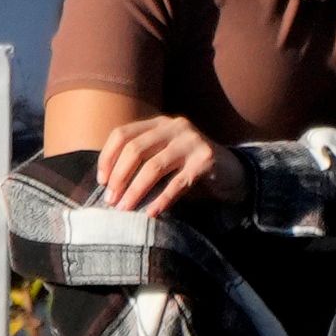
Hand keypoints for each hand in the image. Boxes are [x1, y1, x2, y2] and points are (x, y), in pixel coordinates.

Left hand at [93, 114, 244, 217]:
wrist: (233, 172)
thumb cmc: (188, 167)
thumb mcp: (163, 156)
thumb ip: (141, 161)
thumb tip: (108, 185)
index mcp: (158, 123)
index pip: (122, 134)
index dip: (108, 157)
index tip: (102, 181)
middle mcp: (173, 126)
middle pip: (135, 149)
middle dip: (119, 177)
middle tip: (111, 200)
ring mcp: (191, 141)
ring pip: (154, 167)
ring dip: (136, 190)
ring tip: (125, 208)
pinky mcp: (206, 161)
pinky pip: (178, 183)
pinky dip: (162, 199)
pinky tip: (151, 213)